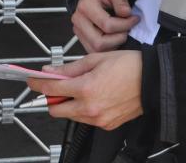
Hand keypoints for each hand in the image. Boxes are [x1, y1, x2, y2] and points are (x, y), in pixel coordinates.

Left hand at [26, 51, 142, 130]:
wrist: (153, 81)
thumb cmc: (128, 66)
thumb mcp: (95, 59)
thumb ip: (69, 68)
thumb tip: (50, 71)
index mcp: (86, 88)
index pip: (51, 89)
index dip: (38, 83)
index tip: (32, 80)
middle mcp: (90, 108)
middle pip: (55, 109)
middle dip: (52, 97)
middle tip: (57, 85)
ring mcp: (98, 119)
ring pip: (70, 116)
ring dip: (68, 104)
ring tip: (80, 88)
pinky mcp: (107, 125)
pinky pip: (85, 120)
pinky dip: (83, 109)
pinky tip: (93, 96)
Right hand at [72, 0, 138, 51]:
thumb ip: (121, 1)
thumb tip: (126, 14)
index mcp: (85, 6)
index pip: (107, 25)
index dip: (124, 25)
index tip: (134, 19)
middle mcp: (79, 20)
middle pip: (99, 42)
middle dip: (118, 38)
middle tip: (128, 30)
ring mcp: (78, 30)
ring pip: (96, 50)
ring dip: (113, 45)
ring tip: (121, 33)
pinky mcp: (82, 37)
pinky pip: (94, 50)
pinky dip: (107, 48)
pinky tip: (115, 37)